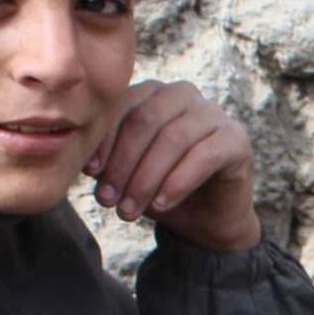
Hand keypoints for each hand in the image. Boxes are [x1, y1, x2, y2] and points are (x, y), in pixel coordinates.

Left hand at [86, 80, 261, 251]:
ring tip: (129, 210)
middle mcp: (184, 95)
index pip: (122, 106)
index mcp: (153, 93)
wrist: (206, 221)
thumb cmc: (161, 190)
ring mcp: (214, 114)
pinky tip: (161, 206)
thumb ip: (104, 157)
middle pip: (146, 119)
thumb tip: (76, 156)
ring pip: (173, 138)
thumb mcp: (125, 172)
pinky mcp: (237, 139)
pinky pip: (204, 156)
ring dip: (146, 179)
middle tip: (107, 200)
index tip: (89, 174)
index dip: (103, 140)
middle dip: (122, 163)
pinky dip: (177, 183)